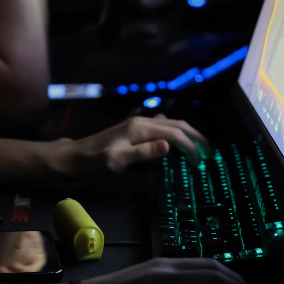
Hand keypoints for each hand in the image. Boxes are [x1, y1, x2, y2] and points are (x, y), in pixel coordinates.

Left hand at [56, 114, 210, 176]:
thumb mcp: (117, 161)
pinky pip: (161, 127)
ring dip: (186, 134)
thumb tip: (170, 146)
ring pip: (170, 125)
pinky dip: (174, 132)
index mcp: (140, 128)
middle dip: (194, 137)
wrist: (74, 156)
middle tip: (209, 152)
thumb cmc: (94, 162)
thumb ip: (144, 153)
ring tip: (198, 146)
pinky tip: (176, 140)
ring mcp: (138, 125)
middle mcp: (142, 122)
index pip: (173, 134)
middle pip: (175, 125)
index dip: (190, 146)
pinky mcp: (134, 130)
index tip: (200, 161)